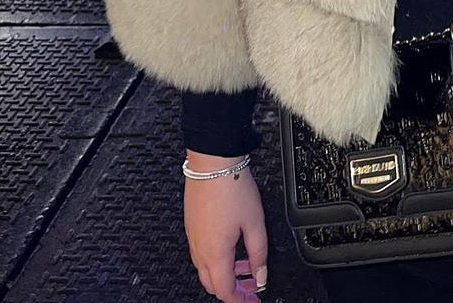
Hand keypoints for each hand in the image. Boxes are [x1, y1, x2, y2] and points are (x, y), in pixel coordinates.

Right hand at [184, 152, 267, 302]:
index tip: (254, 299)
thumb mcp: (255, 222)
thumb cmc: (232, 188)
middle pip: (213, 285)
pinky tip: (232, 249)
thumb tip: (261, 275)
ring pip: (206, 270)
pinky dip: (217, 260)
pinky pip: (201, 254)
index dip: (241, 300)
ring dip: (225, 275)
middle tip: (251, 288)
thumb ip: (259, 253)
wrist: (212, 163)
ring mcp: (193, 238)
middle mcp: (200, 250)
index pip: (225, 291)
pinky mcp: (192, 226)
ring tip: (246, 267)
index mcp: (215, 254)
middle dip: (233, 291)